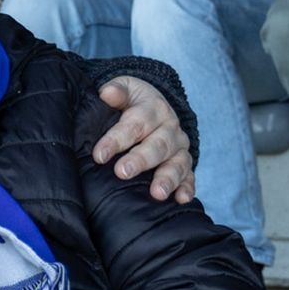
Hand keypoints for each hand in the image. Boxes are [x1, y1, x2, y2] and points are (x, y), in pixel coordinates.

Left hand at [94, 77, 194, 202]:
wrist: (155, 107)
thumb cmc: (132, 101)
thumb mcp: (125, 89)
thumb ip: (117, 90)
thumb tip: (107, 92)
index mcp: (153, 109)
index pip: (135, 124)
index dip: (117, 139)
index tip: (99, 155)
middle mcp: (170, 129)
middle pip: (157, 145)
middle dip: (140, 160)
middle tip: (122, 172)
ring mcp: (179, 148)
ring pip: (176, 163)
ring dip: (167, 178)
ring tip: (156, 193)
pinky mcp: (185, 164)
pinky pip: (189, 177)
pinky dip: (187, 188)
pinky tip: (181, 199)